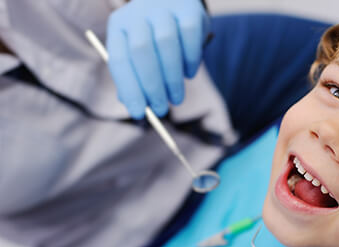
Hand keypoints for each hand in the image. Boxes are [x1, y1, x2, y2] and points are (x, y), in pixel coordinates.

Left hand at [106, 0, 208, 117]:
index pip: (119, 59)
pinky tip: (189, 74)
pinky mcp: (189, 8)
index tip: (139, 114)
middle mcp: (138, 13)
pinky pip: (190, 36)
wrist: (176, 3)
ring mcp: (163, 7)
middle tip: (161, 110)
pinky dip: (191, 61)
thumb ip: (135, 78)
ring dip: (172, 78)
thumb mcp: (140, 55)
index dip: (129, 89)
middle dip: (152, 86)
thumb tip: (137, 108)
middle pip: (141, 51)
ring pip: (166, 44)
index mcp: (119, 26)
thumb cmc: (155, 38)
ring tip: (176, 98)